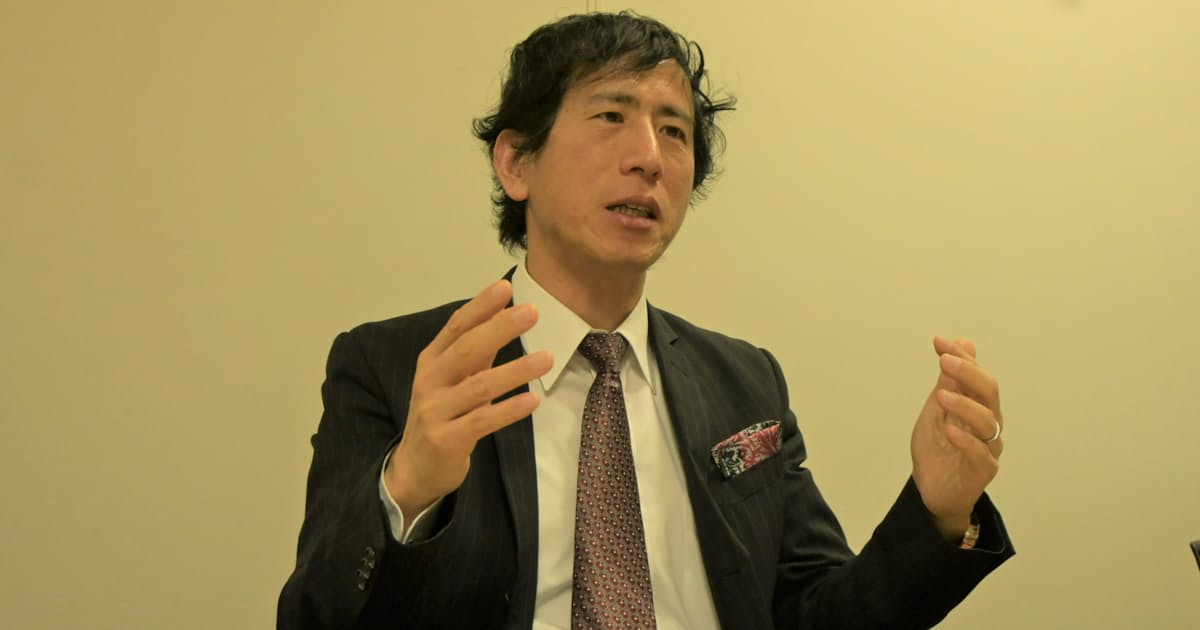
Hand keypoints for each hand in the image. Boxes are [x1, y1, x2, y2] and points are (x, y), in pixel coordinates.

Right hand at [384, 279, 552, 521]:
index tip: (506, 287)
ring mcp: (435, 411)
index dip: (481, 306)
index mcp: (432, 360)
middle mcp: (430, 381)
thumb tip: (505, 316)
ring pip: (479, 386)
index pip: (457, 326)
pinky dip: (508, 410)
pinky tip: (532, 400)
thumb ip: (476, 352)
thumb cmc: (441, 415)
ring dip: (515, 370)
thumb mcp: (453, 379)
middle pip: (467, 349)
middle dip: (500, 328)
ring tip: (547, 358)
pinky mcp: (447, 439)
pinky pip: (482, 421)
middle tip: (532, 312)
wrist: (415, 467)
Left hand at [910, 336, 1003, 540]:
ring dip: (965, 405)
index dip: (962, 357)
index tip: (940, 342)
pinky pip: (979, 453)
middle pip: (989, 392)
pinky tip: (949, 430)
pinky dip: (965, 440)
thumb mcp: (936, 409)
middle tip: (945, 361)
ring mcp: (988, 447)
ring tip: (942, 396)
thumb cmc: (938, 448)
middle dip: (968, 373)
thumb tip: (961, 341)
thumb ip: (949, 380)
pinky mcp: (983, 471)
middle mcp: (989, 423)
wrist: (932, 490)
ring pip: (988, 421)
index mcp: (978, 405)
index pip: (976, 376)